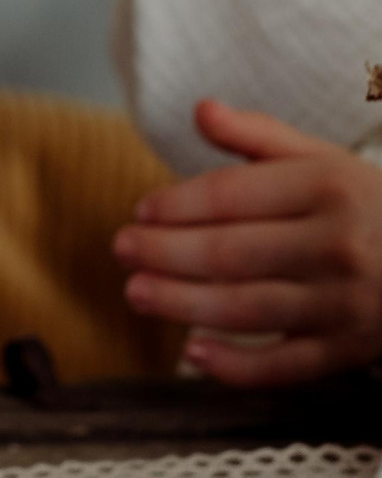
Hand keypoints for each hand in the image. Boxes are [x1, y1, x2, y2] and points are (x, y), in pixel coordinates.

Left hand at [114, 98, 381, 385]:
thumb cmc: (375, 207)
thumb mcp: (330, 162)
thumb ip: (261, 138)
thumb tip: (200, 110)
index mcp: (330, 187)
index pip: (232, 196)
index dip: (177, 205)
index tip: (140, 212)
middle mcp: (340, 244)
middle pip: (230, 253)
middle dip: (165, 254)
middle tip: (121, 251)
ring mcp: (350, 302)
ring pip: (248, 308)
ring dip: (183, 304)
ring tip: (137, 292)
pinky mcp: (356, 350)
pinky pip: (288, 365)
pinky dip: (238, 367)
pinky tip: (194, 354)